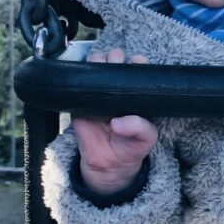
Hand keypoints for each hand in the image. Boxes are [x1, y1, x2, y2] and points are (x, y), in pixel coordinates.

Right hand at [71, 48, 156, 195]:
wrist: (109, 165)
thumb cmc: (131, 147)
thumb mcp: (145, 139)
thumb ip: (139, 128)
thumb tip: (117, 122)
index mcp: (136, 94)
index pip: (137, 70)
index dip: (136, 63)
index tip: (134, 62)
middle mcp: (117, 90)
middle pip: (115, 62)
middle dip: (115, 57)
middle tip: (116, 63)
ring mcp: (98, 94)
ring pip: (96, 67)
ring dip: (97, 61)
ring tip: (101, 67)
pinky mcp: (80, 104)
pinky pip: (77, 85)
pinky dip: (79, 77)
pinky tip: (85, 77)